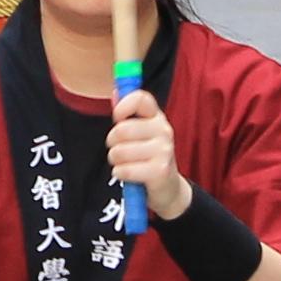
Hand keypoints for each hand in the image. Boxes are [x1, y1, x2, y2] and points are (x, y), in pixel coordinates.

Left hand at [107, 90, 183, 208]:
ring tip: (125, 164)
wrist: (168, 189)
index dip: (123, 106)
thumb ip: (127, 114)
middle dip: (111, 142)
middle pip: (122, 129)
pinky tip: (128, 175)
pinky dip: (120, 174)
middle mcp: (163, 130)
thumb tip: (115, 92)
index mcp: (156, 117)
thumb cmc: (147, 157)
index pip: (141, 98)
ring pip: (120, 152)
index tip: (117, 117)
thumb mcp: (140, 133)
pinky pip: (124, 170)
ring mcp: (164, 150)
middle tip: (118, 150)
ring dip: (115, 161)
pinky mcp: (160, 171)